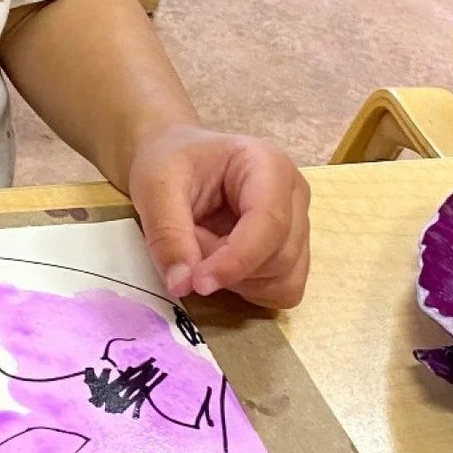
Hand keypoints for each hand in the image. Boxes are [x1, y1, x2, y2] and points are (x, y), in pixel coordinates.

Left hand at [127, 122, 310, 310]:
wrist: (173, 162)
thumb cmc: (168, 161)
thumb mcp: (155, 187)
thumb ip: (168, 234)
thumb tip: (183, 285)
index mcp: (269, 166)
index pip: (270, 221)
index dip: (237, 260)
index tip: (198, 282)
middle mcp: (294, 196)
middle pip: (280, 256)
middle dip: (227, 267)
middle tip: (186, 244)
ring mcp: (297, 226)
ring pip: (284, 279)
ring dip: (236, 281)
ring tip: (202, 247)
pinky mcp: (291, 253)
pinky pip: (282, 291)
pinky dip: (248, 291)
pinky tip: (222, 267)